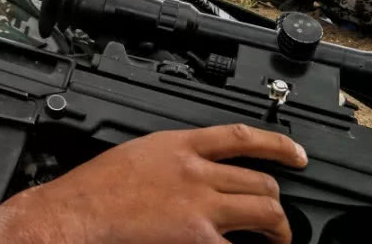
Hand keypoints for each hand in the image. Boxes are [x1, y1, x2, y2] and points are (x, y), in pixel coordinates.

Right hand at [0, 123, 306, 243]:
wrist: (75, 215)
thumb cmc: (93, 190)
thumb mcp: (135, 155)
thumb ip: (170, 160)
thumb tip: (194, 172)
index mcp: (178, 146)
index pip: (240, 138)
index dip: (277, 145)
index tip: (296, 154)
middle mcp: (196, 172)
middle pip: (260, 181)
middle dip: (275, 200)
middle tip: (277, 217)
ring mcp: (201, 207)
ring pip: (265, 211)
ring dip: (277, 229)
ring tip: (276, 239)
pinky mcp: (199, 238)